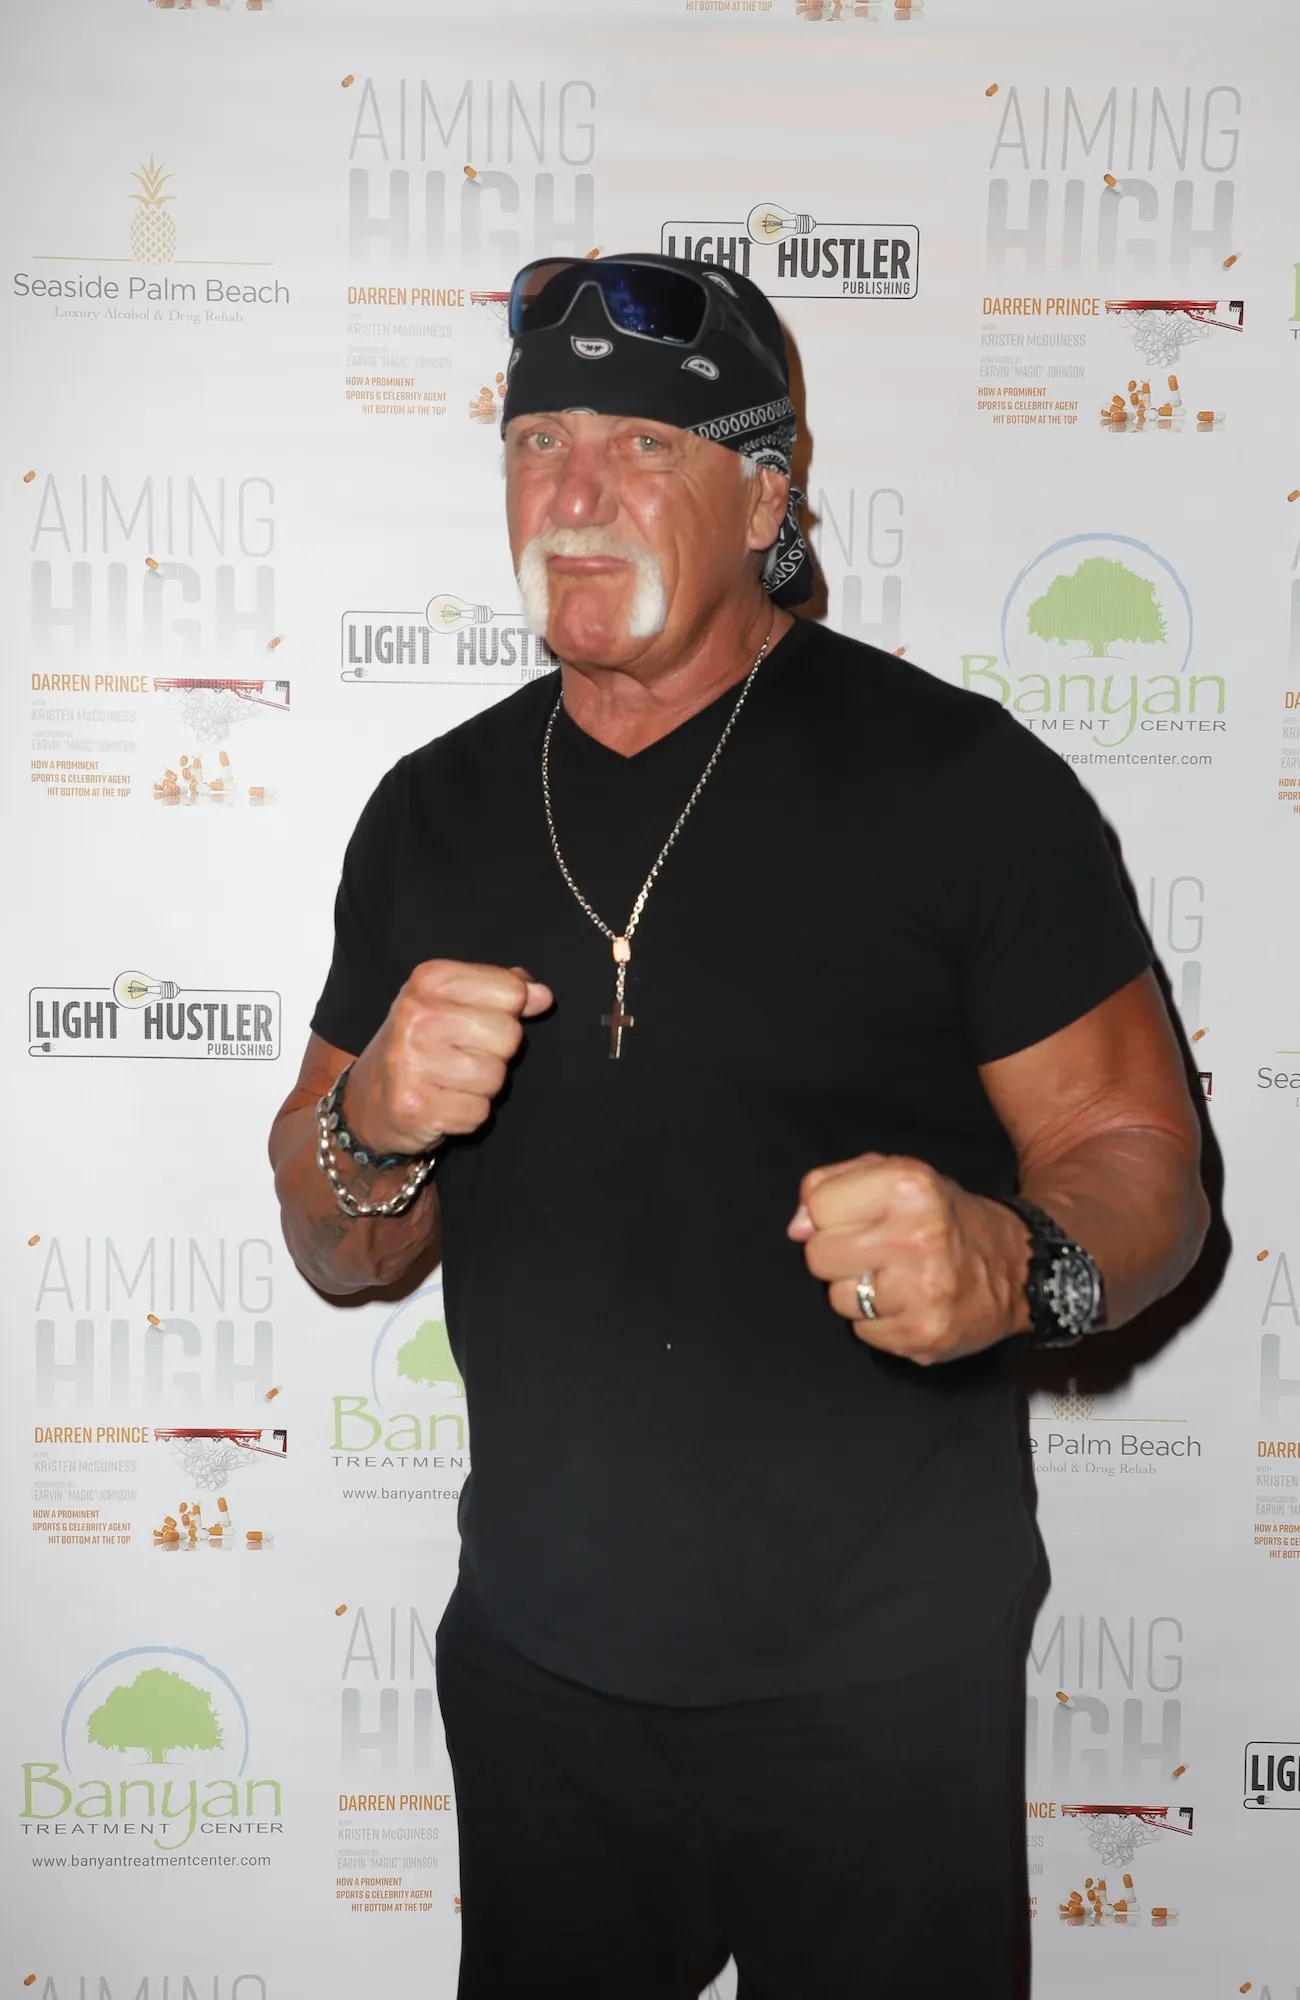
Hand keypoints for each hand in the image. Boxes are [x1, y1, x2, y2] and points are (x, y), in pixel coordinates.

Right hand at [345, 960, 552, 1154]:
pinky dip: (468, 1114)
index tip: (479, 1022)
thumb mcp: (455, 1001)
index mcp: (429, 979)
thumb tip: (543, 996)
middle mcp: (416, 1015)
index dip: (508, 1013)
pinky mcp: (413, 1107)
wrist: (369, 1099)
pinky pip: (478, 1113)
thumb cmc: (423, 1043)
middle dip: (496, 1052)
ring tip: (451, 1080)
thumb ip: (503, 990)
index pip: (512, 992)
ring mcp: (410, 1062)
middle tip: (462, 1056)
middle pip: (509, 1035)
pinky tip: (443, 1103)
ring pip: (495, 1078)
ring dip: (482, 1086)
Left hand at [787, 1153, 1029, 1364]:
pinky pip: (862, 1332)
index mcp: (908, 1186)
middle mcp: (916, 1237)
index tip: (855, 1218)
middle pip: (818, 1256)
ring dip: (856, 1291)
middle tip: (872, 1251)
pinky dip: (877, 1322)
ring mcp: (921, 1292)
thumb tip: (796, 1225)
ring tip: (893, 1278)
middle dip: (837, 1254)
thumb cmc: (944, 1217)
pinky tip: (906, 1304)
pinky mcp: (922, 1335)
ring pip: (836, 1298)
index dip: (829, 1213)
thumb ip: (834, 1183)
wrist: (1017, 1269)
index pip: (818, 1205)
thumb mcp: (896, 1174)